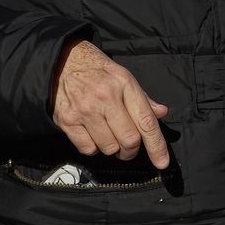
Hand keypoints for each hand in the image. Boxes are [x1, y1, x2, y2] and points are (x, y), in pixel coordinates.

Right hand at [52, 40, 169, 167]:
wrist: (62, 61)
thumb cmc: (98, 70)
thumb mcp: (124, 77)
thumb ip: (143, 99)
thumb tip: (161, 113)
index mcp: (125, 85)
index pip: (146, 122)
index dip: (156, 146)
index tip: (162, 163)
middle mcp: (106, 98)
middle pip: (129, 140)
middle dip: (131, 150)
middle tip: (128, 147)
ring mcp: (85, 110)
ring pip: (109, 148)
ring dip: (112, 149)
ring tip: (108, 136)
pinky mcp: (67, 120)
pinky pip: (87, 149)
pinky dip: (93, 148)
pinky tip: (92, 134)